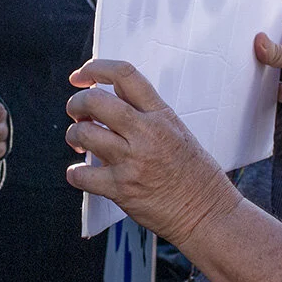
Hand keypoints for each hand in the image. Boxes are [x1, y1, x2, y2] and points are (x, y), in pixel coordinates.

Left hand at [65, 60, 237, 245]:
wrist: (207, 212)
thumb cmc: (194, 174)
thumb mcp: (177, 130)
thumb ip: (146, 112)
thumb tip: (112, 93)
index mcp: (161, 115)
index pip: (124, 75)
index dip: (95, 68)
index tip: (81, 76)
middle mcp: (146, 134)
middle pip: (95, 100)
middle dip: (76, 102)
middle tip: (76, 112)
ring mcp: (132, 161)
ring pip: (84, 133)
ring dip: (74, 135)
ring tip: (80, 141)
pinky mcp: (121, 189)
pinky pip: (81, 175)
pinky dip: (75, 173)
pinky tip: (82, 173)